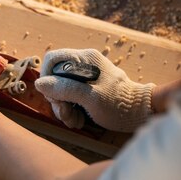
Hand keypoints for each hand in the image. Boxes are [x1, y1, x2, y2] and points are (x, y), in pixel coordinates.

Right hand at [34, 48, 155, 131]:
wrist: (140, 113)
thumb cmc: (118, 105)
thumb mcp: (90, 98)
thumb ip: (65, 88)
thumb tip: (40, 83)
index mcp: (84, 59)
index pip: (52, 59)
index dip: (47, 78)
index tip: (54, 97)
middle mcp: (83, 64)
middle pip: (55, 77)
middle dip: (57, 99)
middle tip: (66, 114)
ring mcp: (86, 77)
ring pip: (61, 90)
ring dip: (64, 108)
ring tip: (75, 121)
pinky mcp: (88, 89)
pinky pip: (71, 97)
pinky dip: (72, 110)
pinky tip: (80, 120)